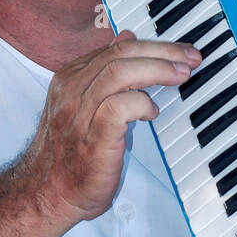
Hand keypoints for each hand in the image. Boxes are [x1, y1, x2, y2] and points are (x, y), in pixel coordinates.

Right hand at [22, 30, 201, 222]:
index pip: (114, 49)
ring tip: (181, 76)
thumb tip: (126, 40)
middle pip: (120, 54)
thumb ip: (104, 76)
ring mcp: (79, 113)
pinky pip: (120, 106)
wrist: (47, 195)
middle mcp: (71, 91)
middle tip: (190, 58)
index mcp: (69, 80)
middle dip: (162, 51)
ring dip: (158, 70)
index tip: (179, 53)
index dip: (151, 46)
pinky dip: (142, 103)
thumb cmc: (70, 157)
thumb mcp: (86, 107)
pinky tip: (152, 113)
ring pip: (120, 72)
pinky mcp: (92, 136)